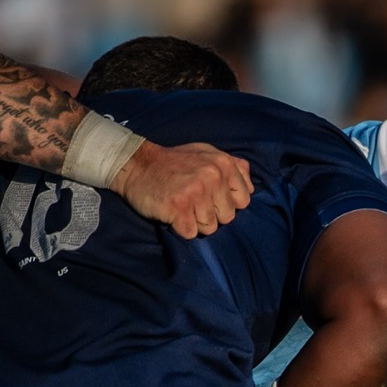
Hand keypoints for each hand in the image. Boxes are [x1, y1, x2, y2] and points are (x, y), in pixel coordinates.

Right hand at [112, 140, 252, 237]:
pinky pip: (191, 233)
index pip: (243, 201)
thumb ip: (232, 167)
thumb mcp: (206, 153)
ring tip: (181, 205)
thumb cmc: (174, 163)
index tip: (210, 196)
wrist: (134, 164)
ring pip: (210, 228)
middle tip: (191, 200)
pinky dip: (180, 228)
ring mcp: (196, 193)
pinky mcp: (179, 208)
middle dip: (211, 213)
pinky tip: (172, 212)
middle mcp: (213, 177)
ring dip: (194, 222)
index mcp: (224, 165)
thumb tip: (252, 188)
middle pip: (228, 217)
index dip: (226, 203)